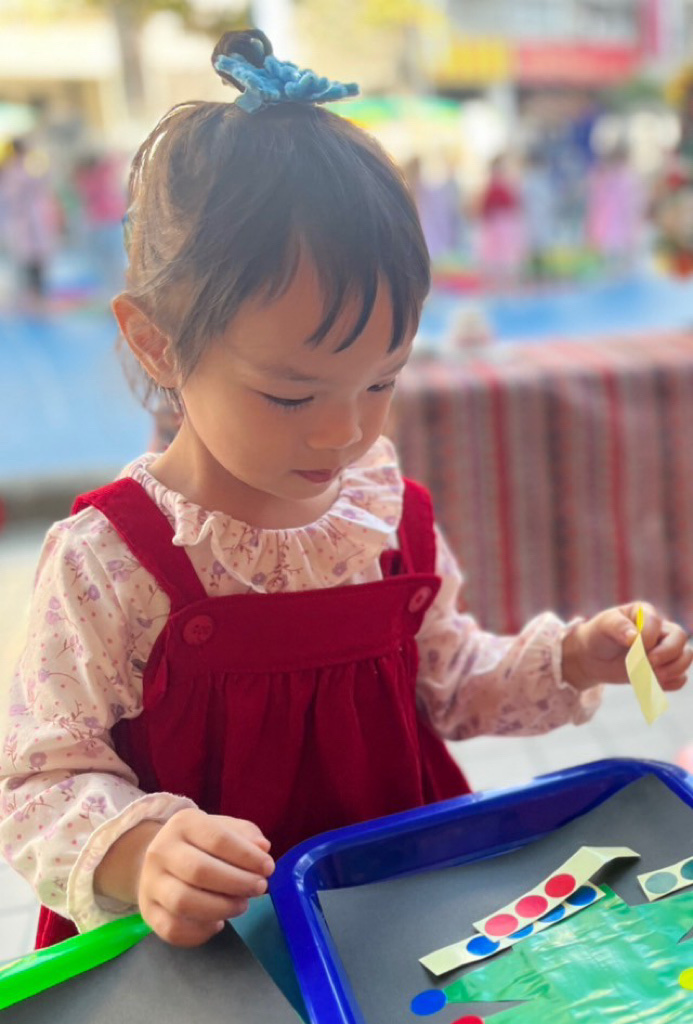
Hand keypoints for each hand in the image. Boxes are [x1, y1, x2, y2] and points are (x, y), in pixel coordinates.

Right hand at [136, 809, 273, 946]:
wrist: (159, 860)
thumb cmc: (201, 844)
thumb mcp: (223, 828)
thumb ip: (246, 835)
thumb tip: (262, 849)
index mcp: (183, 824)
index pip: (218, 839)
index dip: (247, 856)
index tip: (268, 868)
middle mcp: (160, 851)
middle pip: (199, 871)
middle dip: (237, 883)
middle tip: (259, 888)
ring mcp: (151, 883)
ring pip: (184, 902)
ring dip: (221, 908)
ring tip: (241, 905)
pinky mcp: (148, 913)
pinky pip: (173, 929)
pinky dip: (201, 932)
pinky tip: (218, 923)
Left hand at [562, 602, 691, 692]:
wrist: (593, 657)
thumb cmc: (598, 635)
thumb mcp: (603, 625)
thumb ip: (618, 626)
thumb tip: (634, 637)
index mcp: (645, 613)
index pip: (656, 623)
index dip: (647, 637)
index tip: (631, 646)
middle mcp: (660, 629)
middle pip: (680, 638)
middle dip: (667, 653)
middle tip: (649, 663)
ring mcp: (664, 650)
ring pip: (686, 656)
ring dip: (673, 669)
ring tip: (653, 676)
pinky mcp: (663, 669)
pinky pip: (680, 678)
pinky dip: (671, 683)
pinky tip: (654, 683)